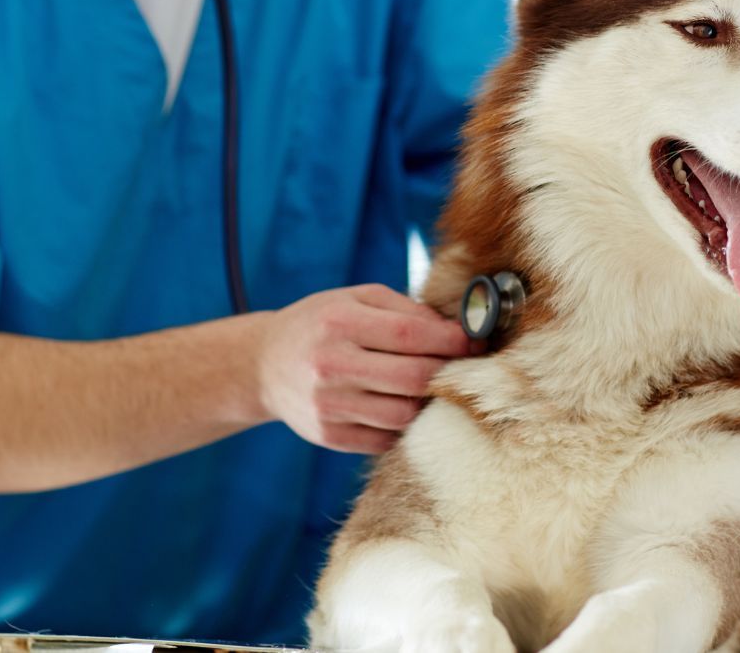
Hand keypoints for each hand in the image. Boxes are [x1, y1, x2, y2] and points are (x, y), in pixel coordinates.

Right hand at [255, 284, 474, 453]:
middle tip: (464, 368)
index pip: (410, 335)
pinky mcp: (328, 436)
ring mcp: (327, 405)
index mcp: (338, 323)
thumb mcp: (354, 300)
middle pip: (412, 378)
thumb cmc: (321, 325)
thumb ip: (404, 310)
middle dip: (447, 373)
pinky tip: (406, 407)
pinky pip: (385, 439)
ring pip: (403, 414)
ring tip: (434, 388)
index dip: (451, 341)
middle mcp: (330, 364)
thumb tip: (457, 332)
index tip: (474, 342)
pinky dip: (404, 425)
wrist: (264, 365)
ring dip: (428, 403)